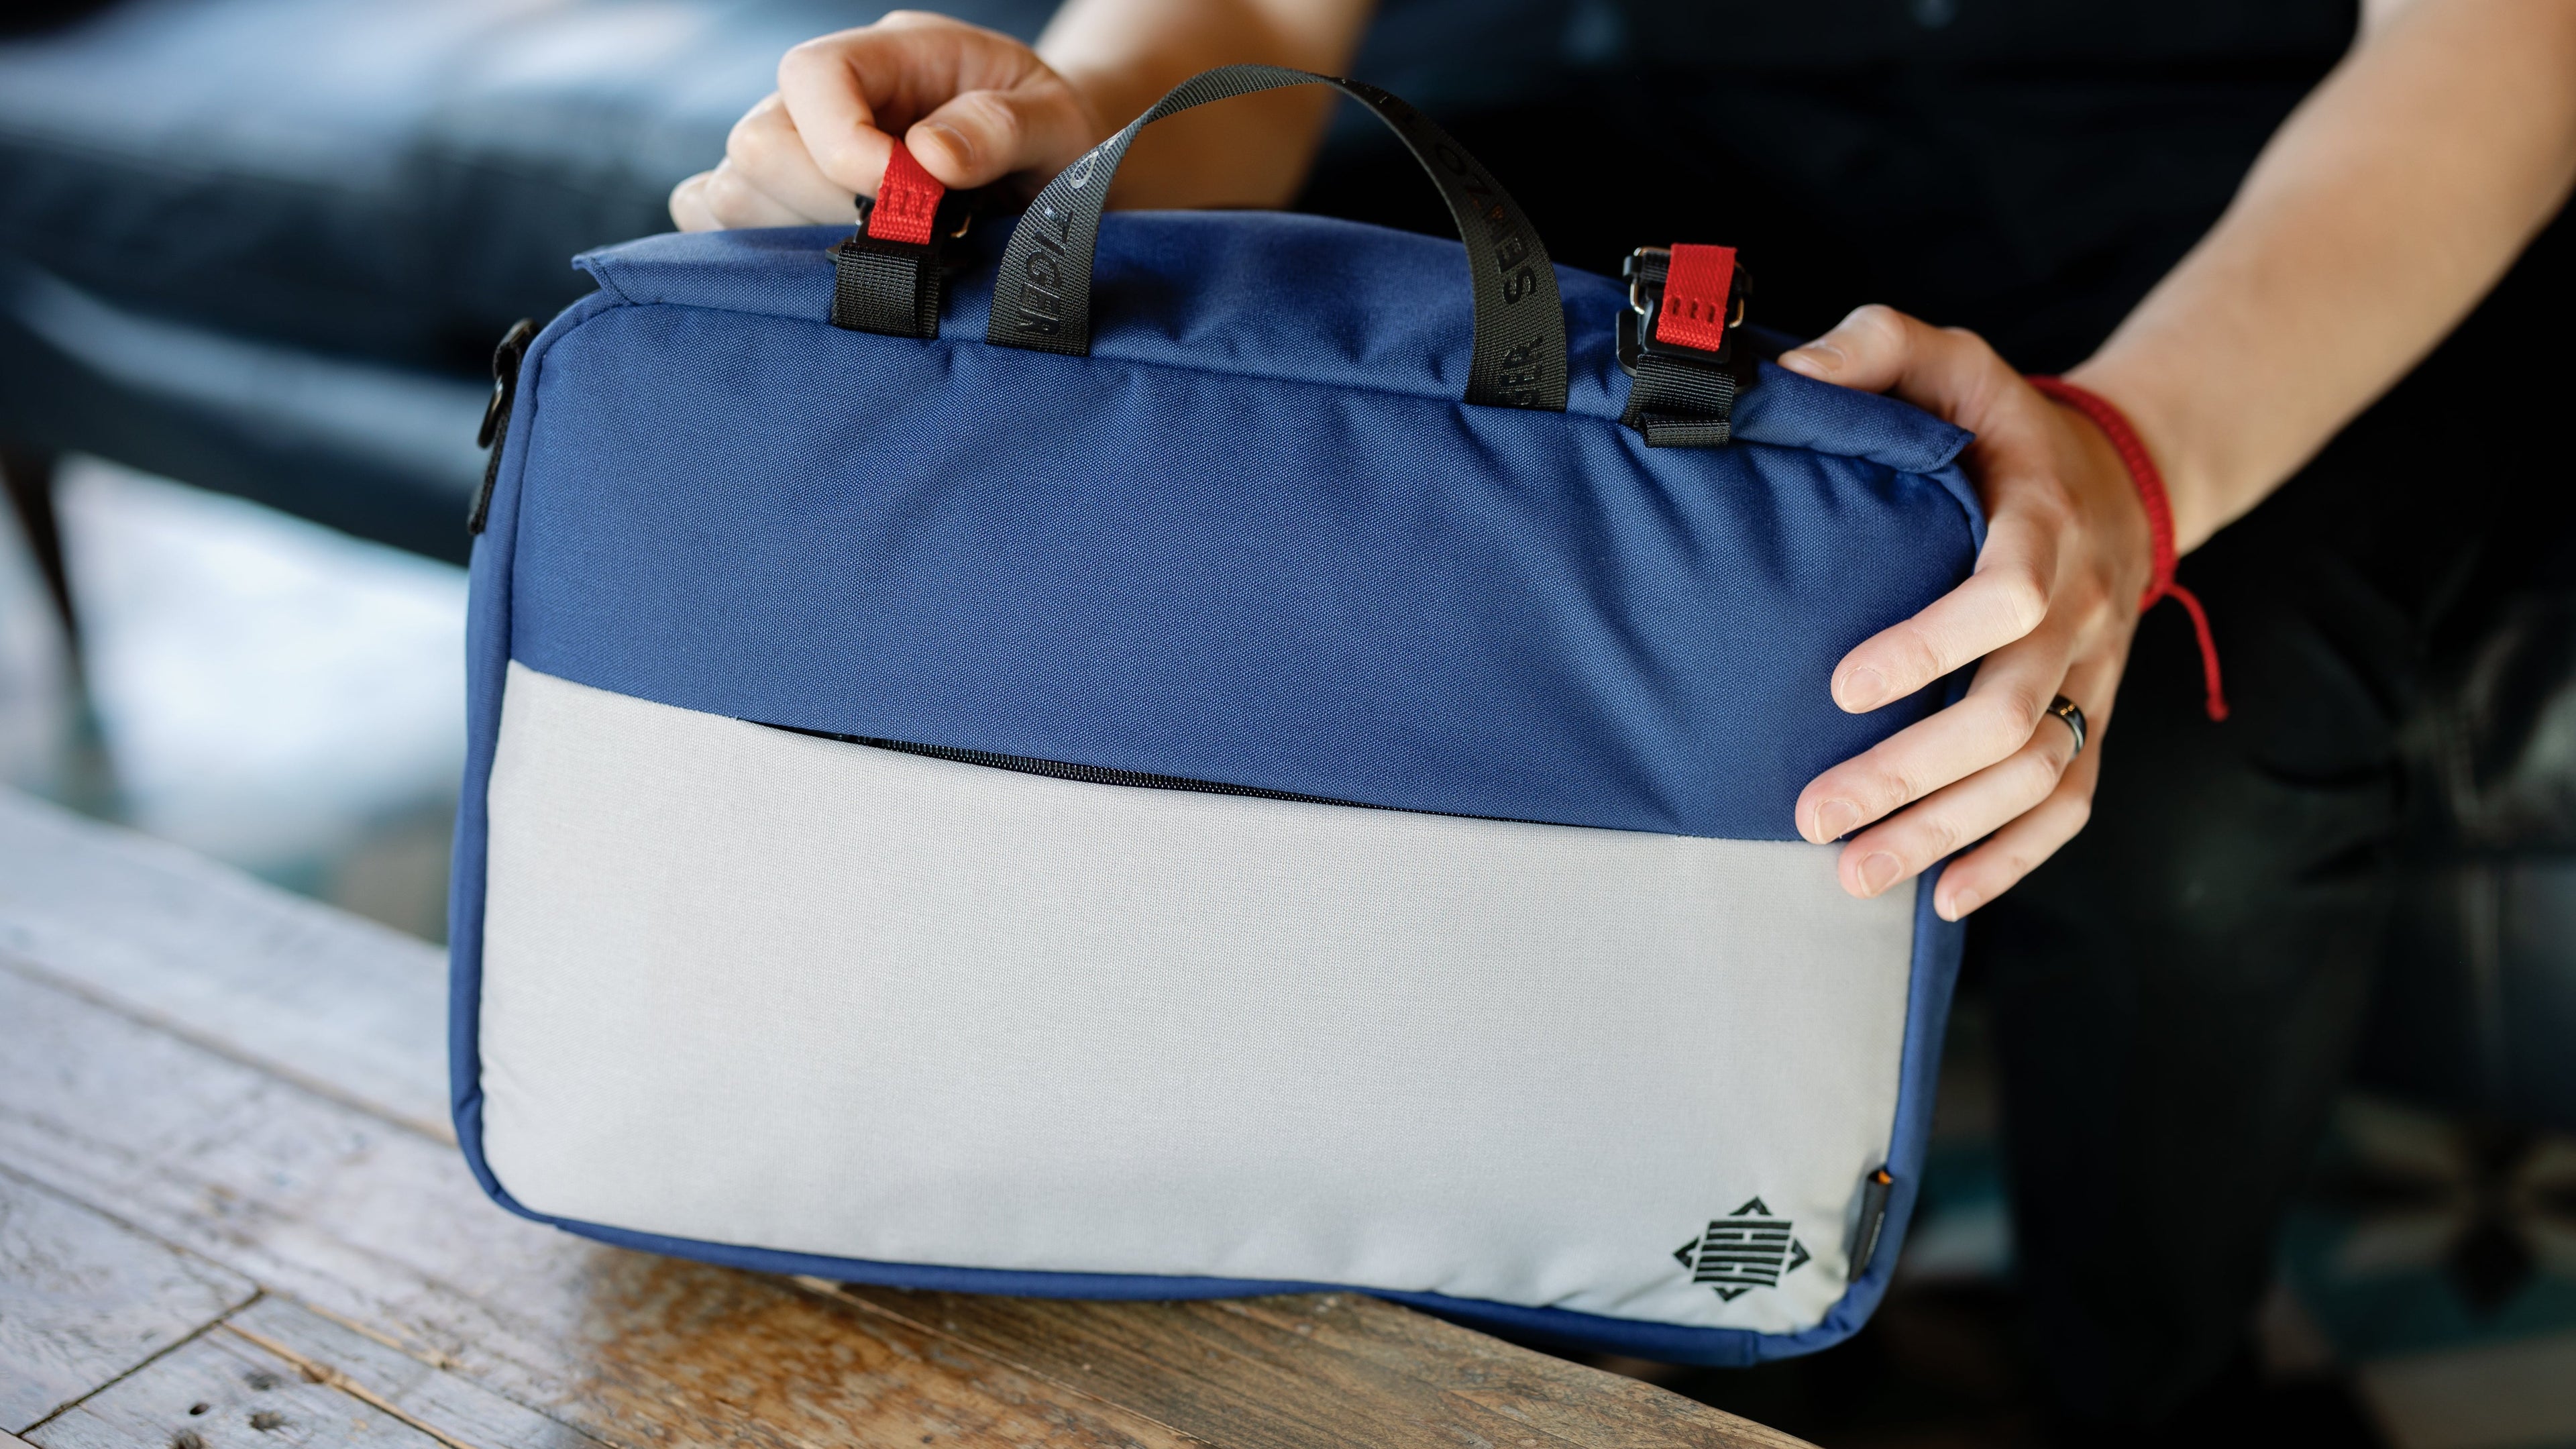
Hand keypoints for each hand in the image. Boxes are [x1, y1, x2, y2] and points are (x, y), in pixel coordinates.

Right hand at [669, 12, 1105, 230]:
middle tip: (905, 244)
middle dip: (825, 208)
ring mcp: (795, 148)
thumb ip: (1002, 130)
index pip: (813, 76)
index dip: (842, 146)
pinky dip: (752, 254)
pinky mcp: (781, 200)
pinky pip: (715, 217)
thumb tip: (930, 156)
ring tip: (882, 259)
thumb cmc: (1054, 138)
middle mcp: (828, 97)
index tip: (907, 203)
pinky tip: (823, 269)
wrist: (1051, 168)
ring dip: (798, 242)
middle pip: (757, 144)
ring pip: (731, 193)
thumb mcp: (1056, 122)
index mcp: (891, 53)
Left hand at [1779, 307, 2153, 919]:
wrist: (2120, 473)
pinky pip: (2069, 802)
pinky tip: (1945, 896)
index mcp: (2042, 519)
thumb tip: (1795, 378)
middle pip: (2011, 712)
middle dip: (1910, 772)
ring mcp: (2091, 673)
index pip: (2009, 593)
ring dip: (1946, 832)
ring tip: (1853, 873)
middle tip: (1814, 813)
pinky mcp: (2091, 716)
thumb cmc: (2002, 421)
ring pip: (2034, 773)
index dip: (1931, 644)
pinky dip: (2013, 858)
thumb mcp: (1949, 356)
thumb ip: (1876, 347)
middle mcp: (2079, 609)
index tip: (1842, 685)